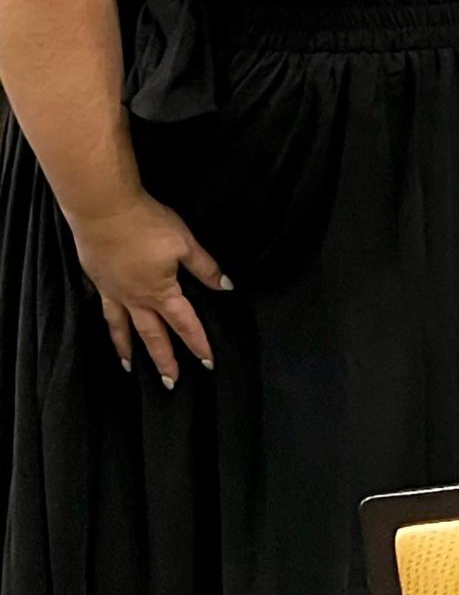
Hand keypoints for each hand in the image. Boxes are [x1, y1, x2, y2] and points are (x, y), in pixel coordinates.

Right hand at [69, 192, 223, 385]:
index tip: (207, 362)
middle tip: (170, 383)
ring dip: (128, 349)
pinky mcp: (98, 281)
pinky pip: (104, 311)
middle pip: (152, 335)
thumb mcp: (185, 244)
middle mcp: (136, 299)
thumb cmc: (148, 225)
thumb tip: (224, 286)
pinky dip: (108, 324)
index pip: (184, 324)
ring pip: (122, 329)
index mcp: (161, 292)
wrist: (104, 211)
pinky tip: (108, 327)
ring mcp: (113, 292)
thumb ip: (204, 267)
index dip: (197, 343)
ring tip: (130, 368)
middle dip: (164, 359)